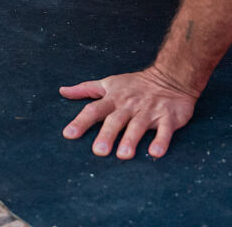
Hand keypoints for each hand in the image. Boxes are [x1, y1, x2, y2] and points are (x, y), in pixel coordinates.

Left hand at [59, 66, 197, 159]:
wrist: (170, 77)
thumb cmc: (134, 84)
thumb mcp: (108, 83)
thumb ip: (85, 89)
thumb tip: (62, 91)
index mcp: (113, 99)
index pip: (94, 110)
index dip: (81, 122)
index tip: (68, 134)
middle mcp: (129, 105)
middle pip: (115, 120)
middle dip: (107, 135)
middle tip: (98, 151)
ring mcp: (149, 111)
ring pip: (138, 125)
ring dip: (131, 140)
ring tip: (123, 155)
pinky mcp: (168, 117)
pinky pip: (165, 130)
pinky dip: (161, 140)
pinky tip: (155, 153)